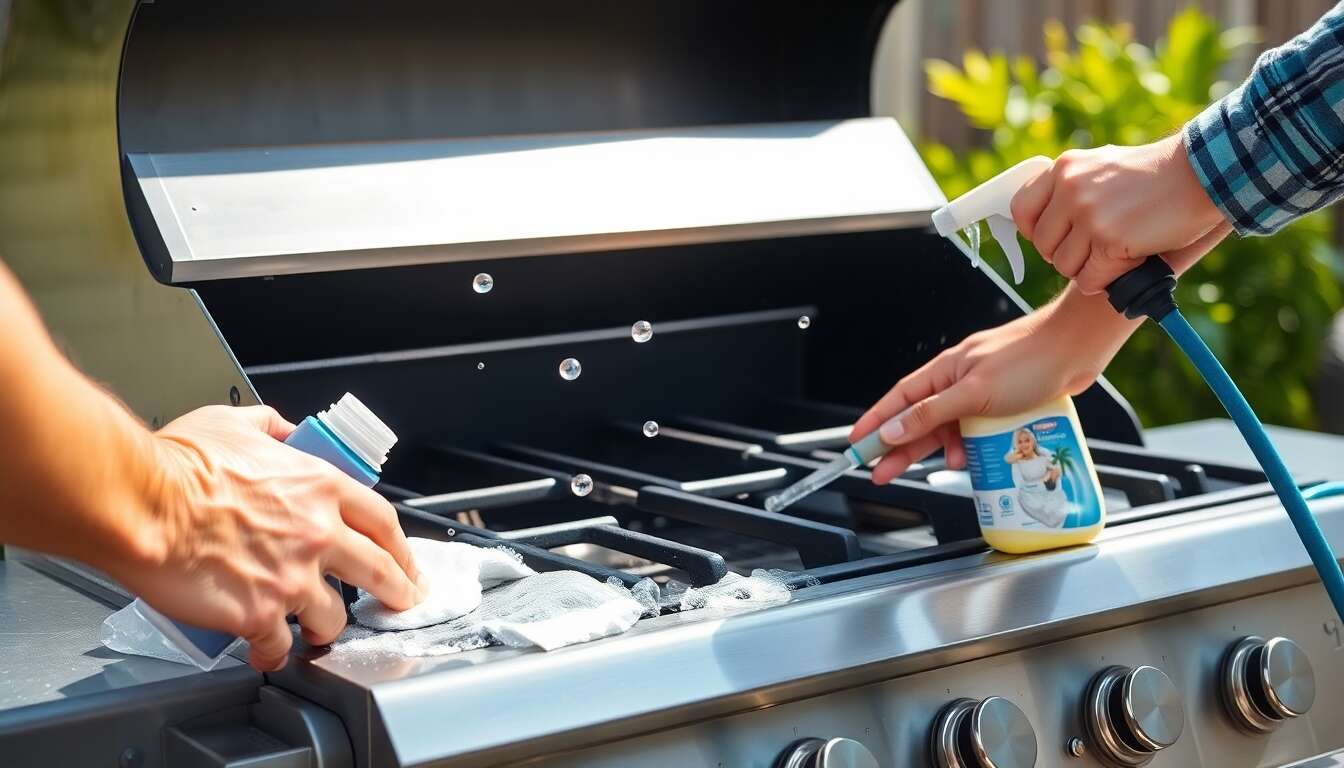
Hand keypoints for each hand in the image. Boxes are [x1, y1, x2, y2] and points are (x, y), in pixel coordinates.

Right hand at [113, 405, 422, 671]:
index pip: (383, 519)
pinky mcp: (259, 613)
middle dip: (398, 591)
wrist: (139, 503)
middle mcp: (317, 533)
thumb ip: (271, 426)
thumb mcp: (235, 423)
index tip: (405, 560)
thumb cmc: (176, 463)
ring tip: (319, 631)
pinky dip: (273, 653)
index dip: (401, 545)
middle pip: (381, 571)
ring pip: (333, 617)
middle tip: (403, 602)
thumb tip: (285, 428)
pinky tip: (266, 651)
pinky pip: (278, 646)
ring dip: (327, 627)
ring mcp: (292, 577)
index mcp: (320, 486)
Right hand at [849, 287, 1138, 484]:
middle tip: (882, 473)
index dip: (874, 423)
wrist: (1077, 349)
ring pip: (951, 428)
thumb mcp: (974, 392)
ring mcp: (981, 394)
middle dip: (900, 448)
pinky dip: (976, 446)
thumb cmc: (1029, 359)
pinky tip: (980, 457)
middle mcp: (958, 382)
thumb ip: (930, 413)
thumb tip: (892, 430)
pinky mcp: (1003, 404)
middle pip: (919, 420)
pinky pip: (978, 431)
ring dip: (947, 449)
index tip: (856, 444)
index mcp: (943, 372)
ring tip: (950, 467)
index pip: (897, 401)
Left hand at [1011, 135, 1231, 293]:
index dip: (1036, 232)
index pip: (1021, 211)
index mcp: (1064, 168)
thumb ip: (1071, 186)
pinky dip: (1105, 281)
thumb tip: (1046, 219)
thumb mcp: (1102, 165)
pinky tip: (1125, 265)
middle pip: (1043, 245)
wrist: (1201, 174)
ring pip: (1064, 266)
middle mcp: (1070, 189)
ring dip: (1088, 269)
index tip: (1057, 238)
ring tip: (1116, 253)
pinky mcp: (1110, 240)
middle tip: (1095, 249)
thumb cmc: (1154, 175)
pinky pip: (1088, 280)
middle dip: (1067, 254)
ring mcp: (1088, 215)